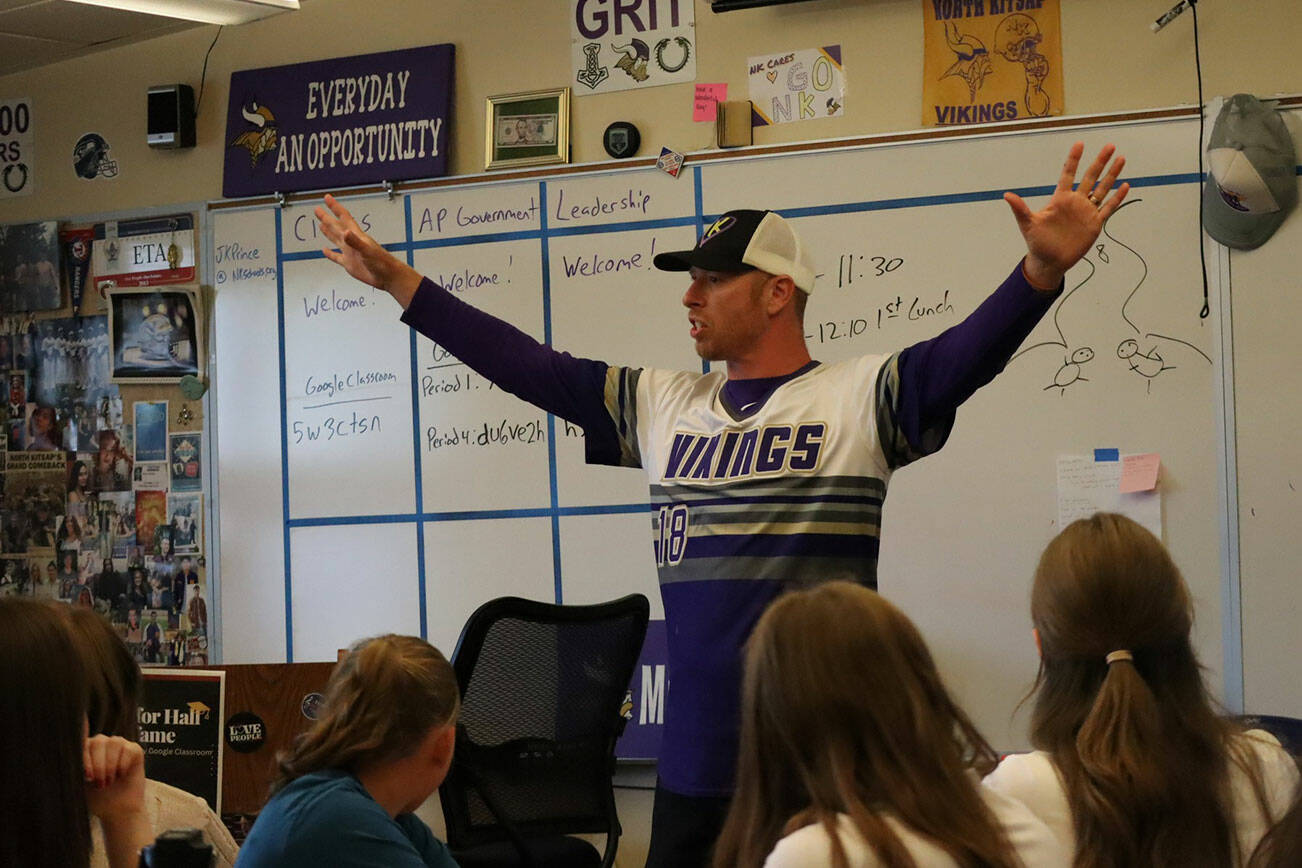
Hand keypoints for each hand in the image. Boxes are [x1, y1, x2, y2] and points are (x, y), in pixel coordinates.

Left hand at [84, 735, 151, 867]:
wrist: (117, 810)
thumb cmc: (96, 798)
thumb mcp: (79, 784)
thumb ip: (74, 769)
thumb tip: (63, 758)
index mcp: (86, 750)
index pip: (82, 743)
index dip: (85, 758)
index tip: (88, 777)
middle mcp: (102, 744)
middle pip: (98, 741)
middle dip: (99, 764)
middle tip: (100, 783)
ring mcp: (119, 745)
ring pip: (114, 742)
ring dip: (111, 765)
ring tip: (110, 781)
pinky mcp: (135, 750)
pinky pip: (129, 749)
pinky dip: (124, 764)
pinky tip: (121, 775)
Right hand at [315, 194, 422, 307]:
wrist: (387, 276)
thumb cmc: (381, 262)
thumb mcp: (367, 250)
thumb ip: (355, 242)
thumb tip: (345, 233)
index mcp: (356, 235)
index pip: (343, 217)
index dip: (335, 207)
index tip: (327, 198)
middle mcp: (352, 242)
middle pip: (336, 226)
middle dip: (327, 218)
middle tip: (318, 210)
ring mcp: (350, 252)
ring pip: (336, 239)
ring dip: (328, 232)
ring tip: (321, 224)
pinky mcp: (349, 263)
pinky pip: (336, 257)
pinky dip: (330, 254)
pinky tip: (325, 250)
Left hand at [1005, 142, 1128, 289]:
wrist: (1049, 261)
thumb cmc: (1037, 242)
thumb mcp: (1028, 224)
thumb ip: (1020, 209)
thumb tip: (1006, 195)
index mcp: (1060, 199)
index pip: (1068, 174)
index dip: (1073, 160)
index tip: (1079, 144)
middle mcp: (1075, 202)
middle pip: (1090, 177)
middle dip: (1100, 162)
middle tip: (1110, 145)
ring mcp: (1086, 212)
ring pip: (1102, 189)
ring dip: (1111, 175)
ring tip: (1121, 159)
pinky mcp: (1094, 224)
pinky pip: (1108, 208)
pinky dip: (1117, 198)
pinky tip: (1126, 185)